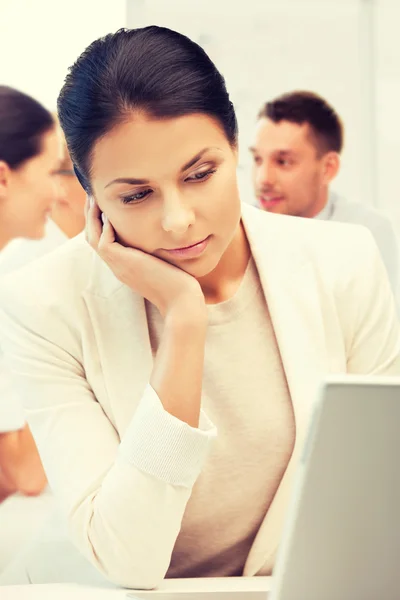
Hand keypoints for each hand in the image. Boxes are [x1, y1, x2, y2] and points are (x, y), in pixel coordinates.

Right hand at [85, 198, 205, 318]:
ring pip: (93, 238)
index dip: (100, 222)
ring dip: (92, 216)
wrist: (181, 300)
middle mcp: (118, 266)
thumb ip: (157, 247)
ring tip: (95, 196)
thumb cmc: (180, 283)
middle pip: (92, 237)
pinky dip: (104, 226)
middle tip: (93, 194)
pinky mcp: (124, 264)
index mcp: (125, 265)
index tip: (104, 203)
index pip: (103, 240)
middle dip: (91, 215)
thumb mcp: (164, 260)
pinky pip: (104, 242)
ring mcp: (119, 266)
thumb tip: (166, 231)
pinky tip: (111, 211)